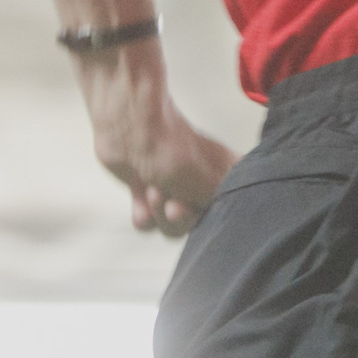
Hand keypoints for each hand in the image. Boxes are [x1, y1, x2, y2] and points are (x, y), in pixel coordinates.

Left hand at [76, 41, 237, 235]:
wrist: (126, 130)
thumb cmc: (170, 147)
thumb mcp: (209, 183)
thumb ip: (221, 208)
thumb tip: (221, 221)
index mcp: (226, 175)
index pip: (231, 212)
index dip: (213, 216)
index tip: (200, 206)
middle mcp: (203, 184)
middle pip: (199, 226)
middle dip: (181, 217)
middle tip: (173, 200)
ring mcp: (175, 189)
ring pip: (172, 228)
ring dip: (159, 214)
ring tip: (152, 190)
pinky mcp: (147, 194)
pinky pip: (149, 224)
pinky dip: (143, 213)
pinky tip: (140, 196)